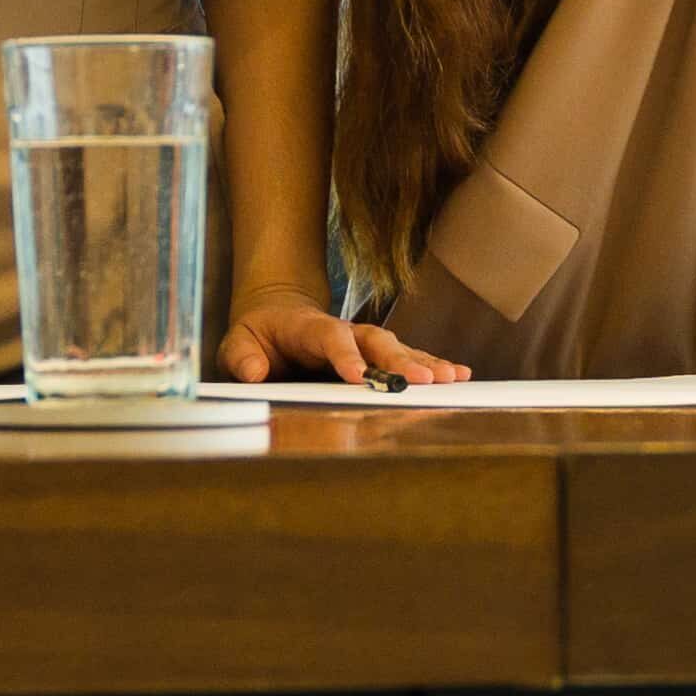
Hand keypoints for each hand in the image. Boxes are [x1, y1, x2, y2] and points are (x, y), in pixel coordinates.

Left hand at [219, 292, 467, 390]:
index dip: (345, 356)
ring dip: (424, 363)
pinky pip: (406, 358)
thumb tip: (255, 372)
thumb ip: (242, 357)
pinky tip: (458, 375)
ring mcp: (363, 342)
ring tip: (451, 378)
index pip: (331, 339)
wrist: (277, 315)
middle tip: (421, 381)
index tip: (359, 376)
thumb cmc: (258, 334)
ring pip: (398, 349)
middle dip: (398, 362)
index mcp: (309, 328)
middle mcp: (344, 331)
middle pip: (376, 342)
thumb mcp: (237, 342)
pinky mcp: (375, 354)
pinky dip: (432, 365)